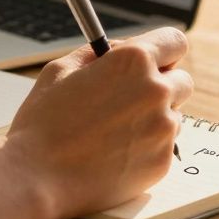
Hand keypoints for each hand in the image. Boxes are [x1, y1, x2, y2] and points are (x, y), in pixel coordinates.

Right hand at [1, 27, 193, 218]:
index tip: (154, 60)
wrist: (36, 177)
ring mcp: (163, 129)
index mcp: (133, 61)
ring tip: (114, 132)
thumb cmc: (43, 124)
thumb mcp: (61, 70)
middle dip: (161, 85)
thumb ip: (98, 54)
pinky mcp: (163, 161)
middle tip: (131, 98)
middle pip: (181, 80)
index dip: (163, 51)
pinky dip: (147, 147)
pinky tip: (115, 153)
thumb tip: (121, 48)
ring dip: (154, 118)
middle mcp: (156, 91)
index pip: (175, 41)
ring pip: (174, 115)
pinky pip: (164, 146)